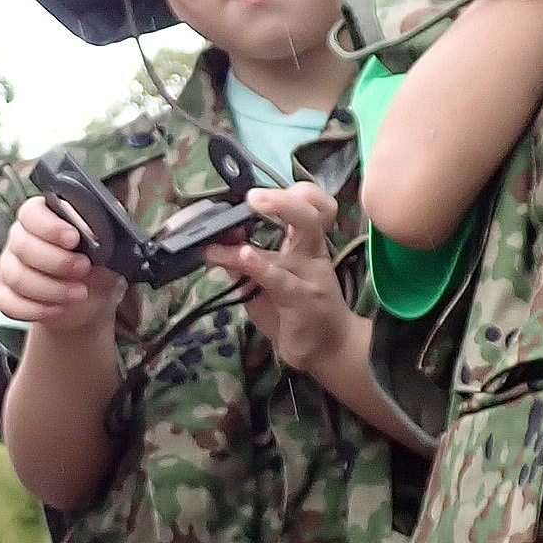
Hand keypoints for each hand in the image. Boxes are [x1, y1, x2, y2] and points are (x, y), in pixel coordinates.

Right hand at [0, 196, 122, 334]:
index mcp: (43, 217)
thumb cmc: (97, 266)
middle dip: (56, 261)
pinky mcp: (5, 294)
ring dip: (51, 288)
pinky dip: (35, 309)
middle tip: (84, 268)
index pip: (32, 213)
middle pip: (23, 245)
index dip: (50, 226)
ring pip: (17, 277)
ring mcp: (9, 266)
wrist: (88, 299)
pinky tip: (58, 309)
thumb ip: (106, 235)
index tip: (73, 239)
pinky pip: (8, 302)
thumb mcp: (109, 250)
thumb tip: (105, 223)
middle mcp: (20, 238)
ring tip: (79, 293)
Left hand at [208, 183, 354, 374]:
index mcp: (306, 243)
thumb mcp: (264, 282)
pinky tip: (243, 257)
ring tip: (223, 235)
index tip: (257, 194)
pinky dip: (260, 265)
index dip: (292, 192)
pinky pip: (281, 278)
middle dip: (282, 199)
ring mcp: (310, 274)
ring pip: (296, 239)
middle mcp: (312, 252)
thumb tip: (216, 236)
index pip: (313, 204)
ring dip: (259, 232)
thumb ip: (243, 260)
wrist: (327, 350)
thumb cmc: (294, 311)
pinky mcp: (303, 299)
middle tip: (251, 197)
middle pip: (310, 212)